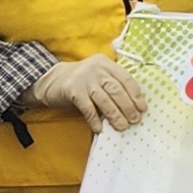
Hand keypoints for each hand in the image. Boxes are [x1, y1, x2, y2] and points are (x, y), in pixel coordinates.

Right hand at [30, 56, 147, 132]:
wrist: (50, 79)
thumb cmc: (80, 81)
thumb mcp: (98, 75)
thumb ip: (112, 84)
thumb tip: (132, 105)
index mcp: (106, 64)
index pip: (126, 79)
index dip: (136, 95)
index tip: (142, 108)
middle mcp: (97, 69)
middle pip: (117, 90)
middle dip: (128, 107)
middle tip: (135, 120)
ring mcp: (84, 79)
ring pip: (104, 100)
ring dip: (115, 115)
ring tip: (122, 127)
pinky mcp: (73, 90)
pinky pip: (87, 108)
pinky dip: (95, 120)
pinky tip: (100, 129)